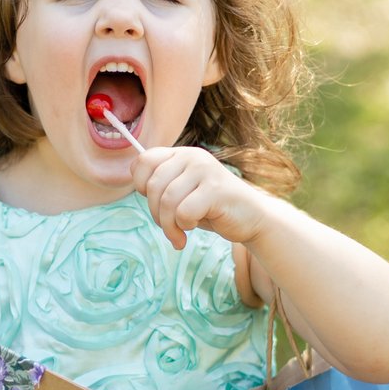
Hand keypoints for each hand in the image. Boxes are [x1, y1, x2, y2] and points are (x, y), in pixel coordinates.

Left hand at [129, 146, 267, 251]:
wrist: (252, 218)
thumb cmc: (212, 208)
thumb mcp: (184, 192)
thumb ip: (163, 184)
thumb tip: (136, 182)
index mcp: (182, 154)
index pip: (143, 161)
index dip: (140, 185)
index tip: (154, 202)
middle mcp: (193, 157)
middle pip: (152, 186)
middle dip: (155, 213)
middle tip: (169, 227)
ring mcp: (205, 171)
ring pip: (166, 201)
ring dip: (168, 226)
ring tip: (178, 235)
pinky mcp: (215, 190)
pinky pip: (183, 212)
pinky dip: (184, 226)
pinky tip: (193, 230)